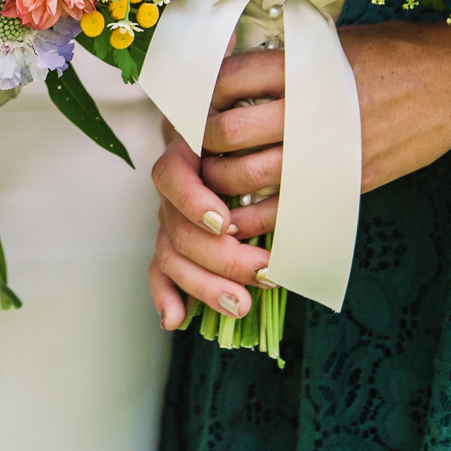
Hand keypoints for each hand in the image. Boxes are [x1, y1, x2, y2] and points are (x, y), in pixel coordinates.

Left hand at [142, 0, 450, 326]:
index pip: (226, 81)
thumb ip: (287, 59)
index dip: (197, 94)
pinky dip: (253, 217)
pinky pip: (285, 210)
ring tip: (209, 178)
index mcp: (303, 67)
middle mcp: (310, 109)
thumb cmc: (400, 51)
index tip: (188, 102)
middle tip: (190, 145)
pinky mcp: (345, 184)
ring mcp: (328, 152)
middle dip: (199, 143)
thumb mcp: (336, 40)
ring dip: (216, 182)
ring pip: (247, 177)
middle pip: (226, 134)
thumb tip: (231, 71)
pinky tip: (241, 215)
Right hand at [147, 118, 270, 328]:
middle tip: (263, 273)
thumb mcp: (247, 131)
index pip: (174, 177)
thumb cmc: (242, 139)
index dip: (193, 202)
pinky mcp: (172, 246)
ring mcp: (169, 221)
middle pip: (178, 230)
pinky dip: (167, 297)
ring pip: (172, 258)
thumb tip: (288, 176)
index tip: (224, 223)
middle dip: (221, 259)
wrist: (219, 138)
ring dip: (205, 285)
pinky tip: (175, 319)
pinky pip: (162, 273)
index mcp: (184, 156)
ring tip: (240, 304)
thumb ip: (257, 151)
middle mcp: (171, 192)